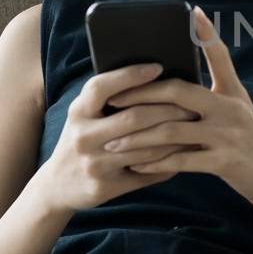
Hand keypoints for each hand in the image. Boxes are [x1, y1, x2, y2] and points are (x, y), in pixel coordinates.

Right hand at [41, 62, 199, 212]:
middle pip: (133, 118)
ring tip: (195, 129)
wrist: (57, 185)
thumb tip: (155, 75)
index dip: (129, 75)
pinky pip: (145, 173)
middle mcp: (83, 137)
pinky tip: (185, 154)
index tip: (158, 66)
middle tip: (193, 106)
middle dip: (168, 111)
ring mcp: (93, 164)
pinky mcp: (105, 187)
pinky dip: (168, 163)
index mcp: (78, 112)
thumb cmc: (82, 139)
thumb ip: (109, 99)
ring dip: (175, 139)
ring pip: (145, 149)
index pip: (101, 87)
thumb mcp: (84, 116)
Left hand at [98, 5, 252, 220]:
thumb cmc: (252, 146)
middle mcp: (231, 108)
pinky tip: (136, 166)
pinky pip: (180, 161)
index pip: (219, 55)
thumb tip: (175, 88)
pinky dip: (154, 164)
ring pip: (172, 130)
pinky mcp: (225, 162)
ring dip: (138, 137)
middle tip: (114, 101)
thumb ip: (214, 99)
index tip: (192, 11)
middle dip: (141, 94)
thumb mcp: (240, 114)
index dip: (206, 33)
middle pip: (178, 91)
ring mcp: (229, 135)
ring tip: (113, 142)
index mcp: (234, 93)